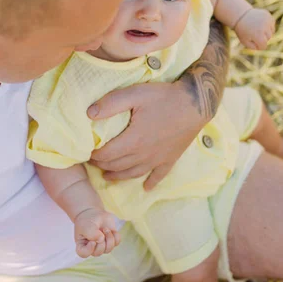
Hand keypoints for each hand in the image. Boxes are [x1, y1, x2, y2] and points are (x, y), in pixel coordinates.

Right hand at [74, 208, 120, 257]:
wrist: (94, 213)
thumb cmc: (87, 220)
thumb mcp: (86, 225)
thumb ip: (92, 234)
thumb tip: (101, 240)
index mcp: (82, 245)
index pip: (84, 254)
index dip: (89, 249)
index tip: (92, 241)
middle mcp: (92, 248)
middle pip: (98, 252)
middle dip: (101, 242)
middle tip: (100, 231)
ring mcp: (102, 245)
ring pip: (108, 249)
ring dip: (109, 238)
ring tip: (105, 229)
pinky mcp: (110, 240)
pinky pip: (116, 243)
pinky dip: (115, 236)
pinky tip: (111, 230)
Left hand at [88, 82, 206, 190]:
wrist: (196, 103)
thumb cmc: (164, 97)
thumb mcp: (135, 93)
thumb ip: (111, 103)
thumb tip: (89, 114)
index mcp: (133, 141)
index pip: (106, 154)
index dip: (93, 155)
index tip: (86, 152)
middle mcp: (144, 155)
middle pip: (117, 166)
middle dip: (102, 165)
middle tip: (92, 162)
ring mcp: (158, 159)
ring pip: (133, 173)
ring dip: (118, 176)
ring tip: (107, 176)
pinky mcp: (171, 158)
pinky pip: (158, 176)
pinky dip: (150, 183)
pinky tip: (146, 188)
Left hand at [235, 8, 274, 49]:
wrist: (240, 15)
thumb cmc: (242, 31)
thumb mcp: (245, 41)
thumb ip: (254, 47)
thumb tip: (263, 47)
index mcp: (258, 35)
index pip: (264, 46)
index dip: (258, 45)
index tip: (252, 41)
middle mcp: (264, 27)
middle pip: (268, 38)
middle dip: (262, 38)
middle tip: (253, 33)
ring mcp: (267, 20)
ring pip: (272, 31)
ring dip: (266, 32)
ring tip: (257, 28)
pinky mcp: (268, 15)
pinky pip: (272, 24)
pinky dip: (268, 25)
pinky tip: (260, 24)